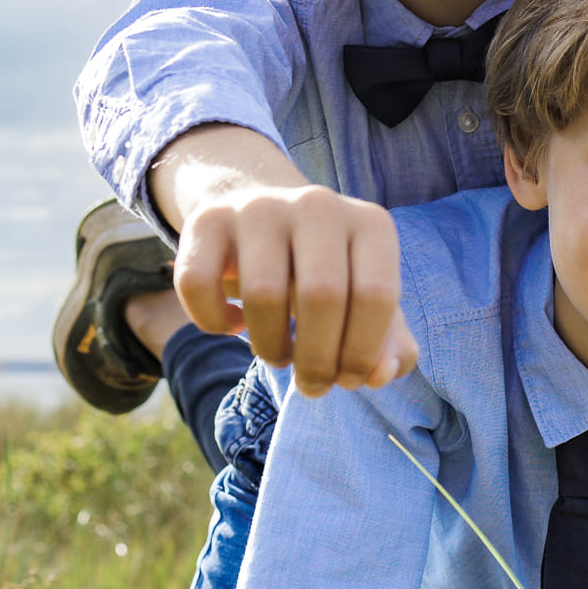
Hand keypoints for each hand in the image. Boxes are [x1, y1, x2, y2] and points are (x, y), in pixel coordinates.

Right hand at [150, 126, 418, 395]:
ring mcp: (259, 206)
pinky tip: (234, 324)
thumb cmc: (325, 272)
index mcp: (370, 224)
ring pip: (262, 295)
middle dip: (317, 361)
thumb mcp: (364, 300)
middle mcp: (317, 204)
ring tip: (278, 354)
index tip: (348, 379)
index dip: (362, 352)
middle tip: (312, 384)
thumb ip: (388, 342)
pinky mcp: (207, 219)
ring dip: (270, 348)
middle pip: (321, 297)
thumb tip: (381, 374)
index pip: (376, 295)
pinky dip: (214, 322)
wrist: (262, 215)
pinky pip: (199, 285)